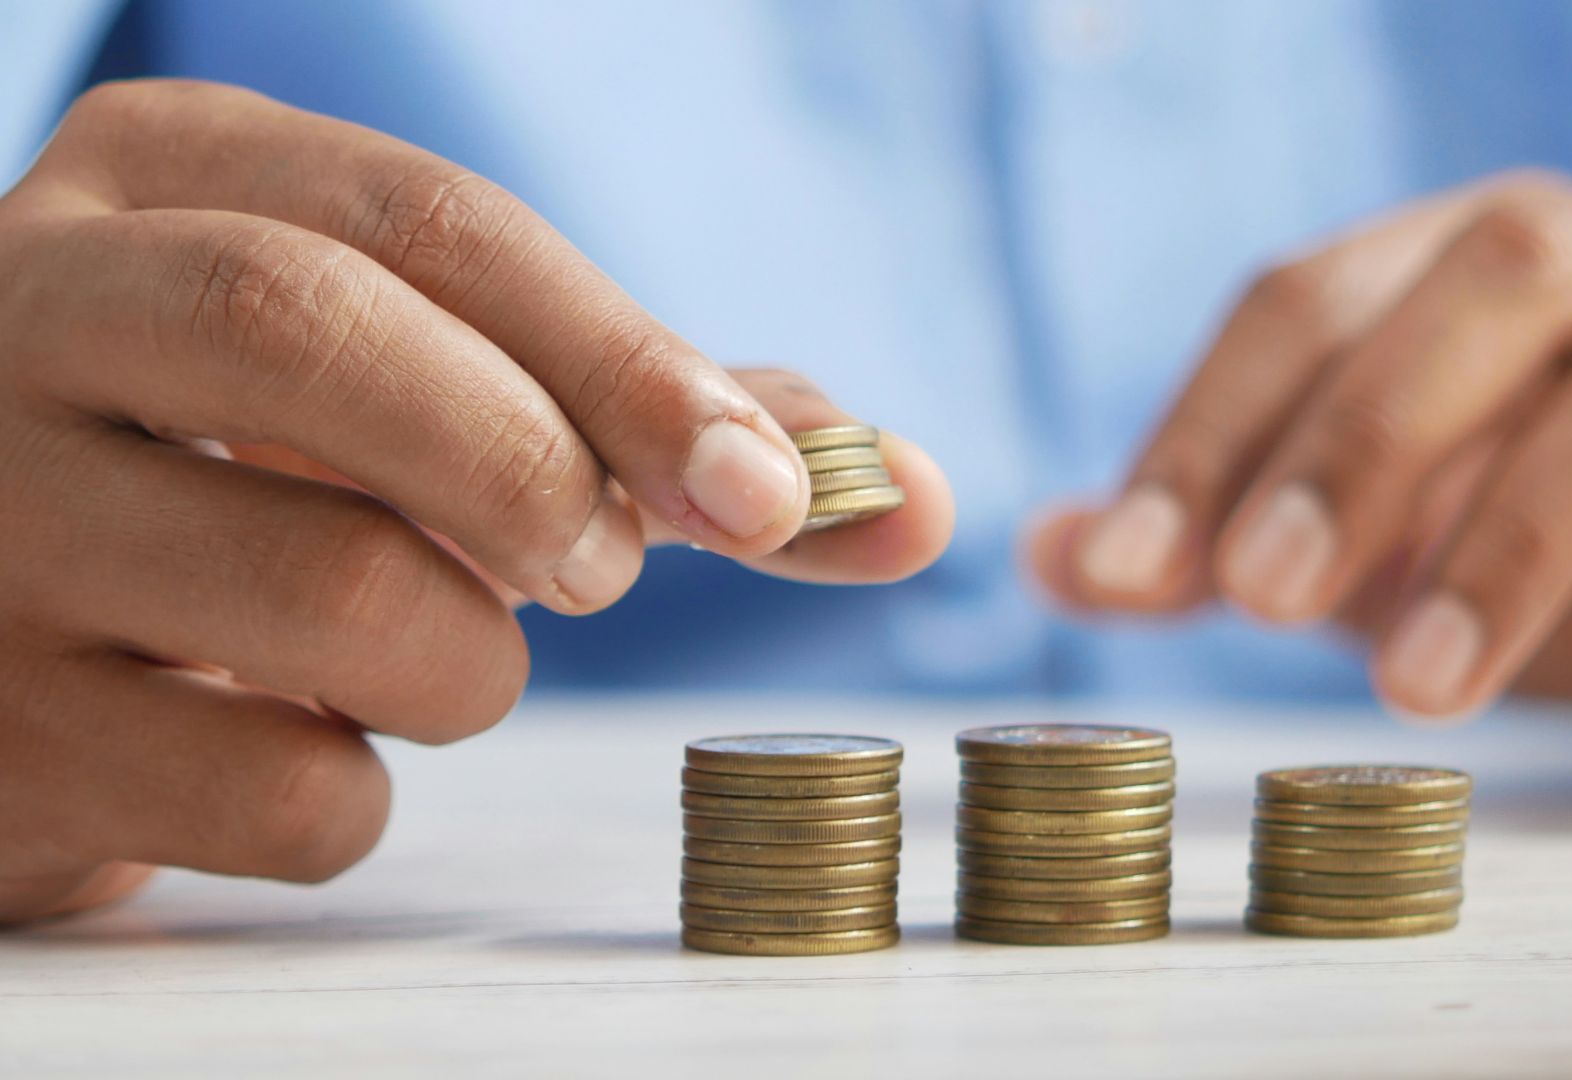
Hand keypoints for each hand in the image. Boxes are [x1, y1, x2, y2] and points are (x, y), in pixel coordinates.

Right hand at [0, 81, 952, 922]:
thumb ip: (656, 416)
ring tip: (426, 649)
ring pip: (328, 593)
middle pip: (318, 334)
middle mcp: (26, 308)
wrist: (13, 611)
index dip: (631, 363)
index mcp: (165, 177)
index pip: (433, 227)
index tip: (770, 494)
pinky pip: (275, 793)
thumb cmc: (268, 469)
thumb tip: (906, 494)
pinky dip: (358, 794)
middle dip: (530, 467)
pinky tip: (296, 742)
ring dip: (469, 664)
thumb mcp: (427, 380)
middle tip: (597, 566)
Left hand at [1030, 172, 1571, 781]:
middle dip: (1362, 435)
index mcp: (1508, 268)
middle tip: (1260, 601)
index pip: (1324, 289)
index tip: (1126, 567)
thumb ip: (1237, 540)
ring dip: (1522, 535)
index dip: (1212, 421)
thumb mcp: (1394, 553)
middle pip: (1504, 269)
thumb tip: (1052, 554)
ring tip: (1423, 692)